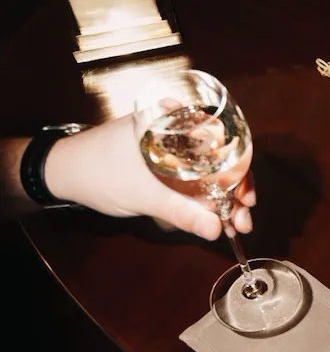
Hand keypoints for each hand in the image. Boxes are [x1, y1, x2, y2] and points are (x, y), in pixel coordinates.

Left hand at [43, 115, 254, 238]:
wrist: (61, 174)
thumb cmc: (97, 171)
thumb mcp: (142, 195)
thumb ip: (180, 212)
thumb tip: (217, 228)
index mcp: (176, 122)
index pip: (225, 142)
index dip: (243, 172)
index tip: (247, 198)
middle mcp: (180, 130)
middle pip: (223, 159)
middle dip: (237, 191)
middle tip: (244, 218)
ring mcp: (174, 148)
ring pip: (211, 171)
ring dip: (224, 199)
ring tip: (233, 224)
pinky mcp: (166, 165)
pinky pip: (196, 178)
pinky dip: (206, 198)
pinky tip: (214, 217)